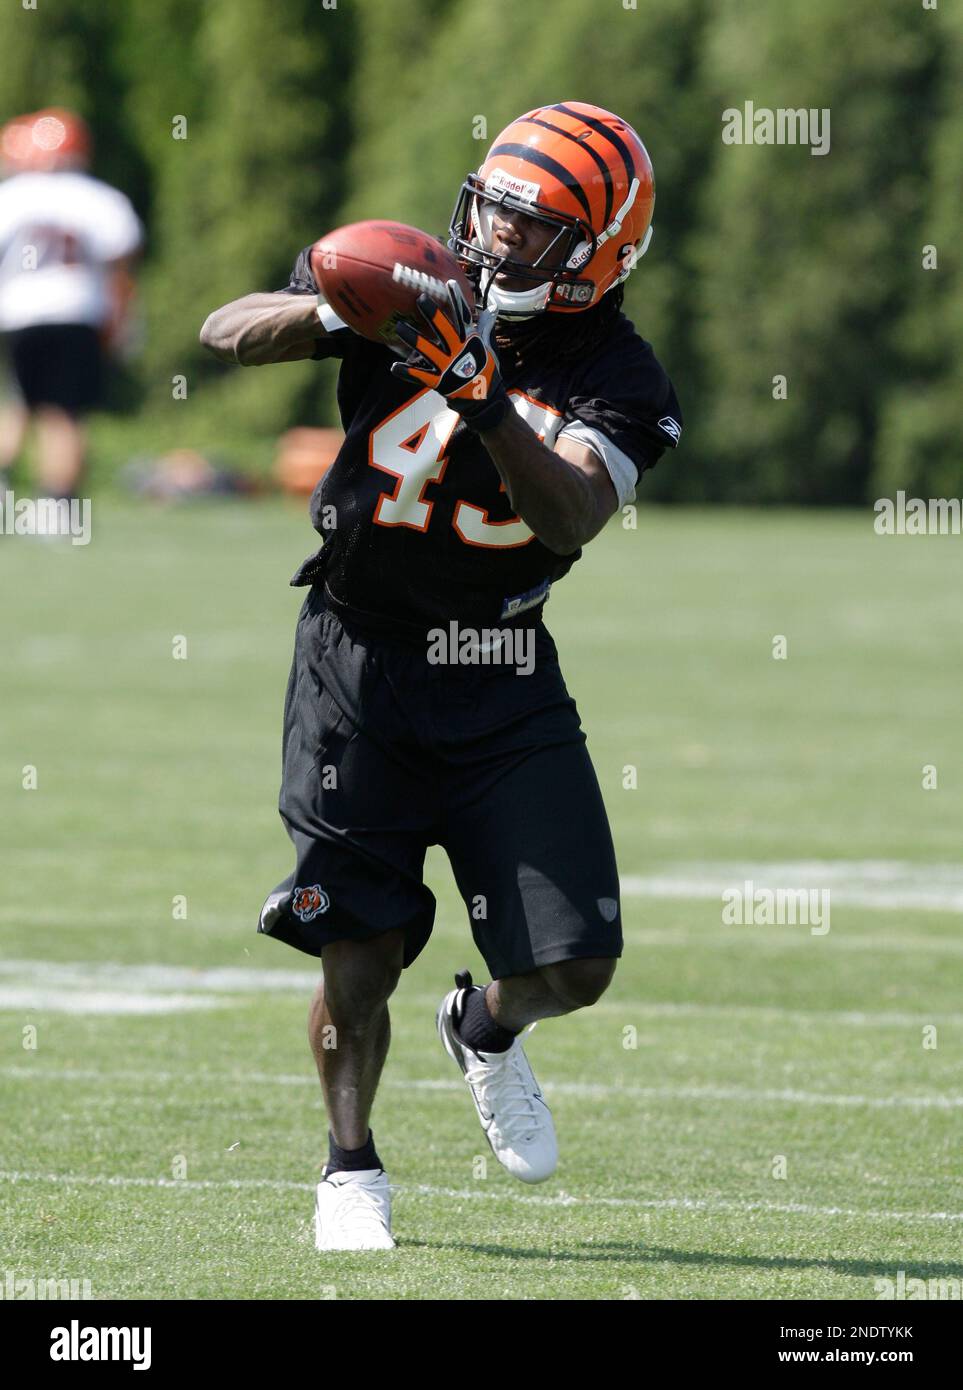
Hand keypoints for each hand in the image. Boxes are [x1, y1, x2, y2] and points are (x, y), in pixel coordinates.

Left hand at [390, 280, 508, 431]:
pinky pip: (421, 376)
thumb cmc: (486, 370)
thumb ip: (485, 326)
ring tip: (399, 327)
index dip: (456, 300)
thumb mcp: (488, 347)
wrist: (485, 399)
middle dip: (433, 314)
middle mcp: (458, 351)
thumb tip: (492, 307)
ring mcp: (448, 367)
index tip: (449, 284)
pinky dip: (407, 372)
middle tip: (420, 299)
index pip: (463, 317)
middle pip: (444, 330)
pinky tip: (394, 367)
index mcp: (470, 341)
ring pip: (428, 350)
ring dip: (413, 339)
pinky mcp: (439, 382)